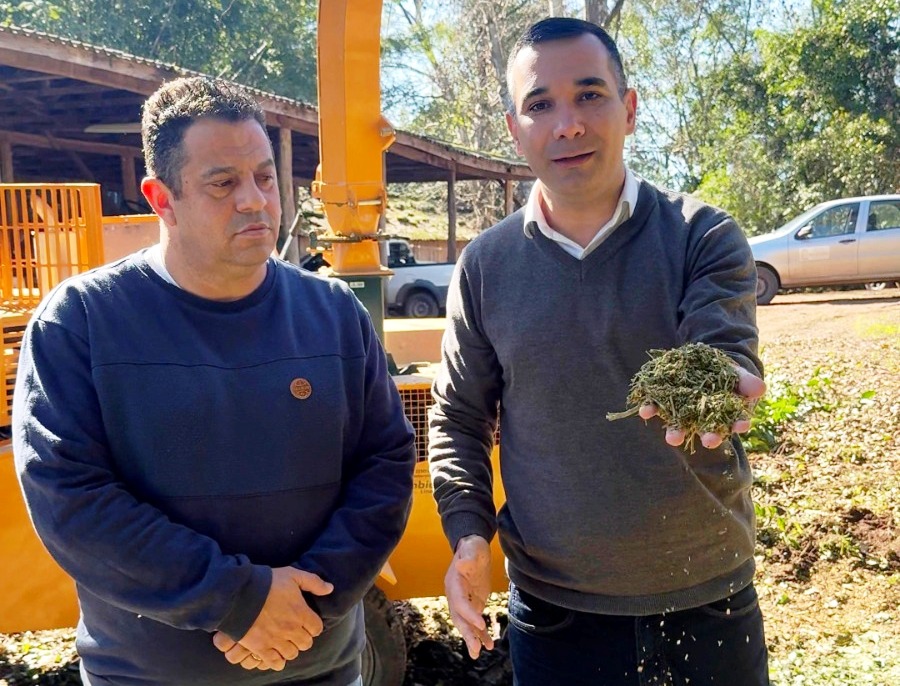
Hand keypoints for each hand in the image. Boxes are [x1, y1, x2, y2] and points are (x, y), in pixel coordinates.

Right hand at [213, 566, 332, 670]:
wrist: (240, 593)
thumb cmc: (268, 582)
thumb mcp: (293, 575)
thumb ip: (313, 582)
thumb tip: (330, 589)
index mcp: (301, 613)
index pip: (316, 628)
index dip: (313, 625)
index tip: (306, 622)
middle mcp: (291, 630)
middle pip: (305, 643)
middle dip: (303, 638)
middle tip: (295, 632)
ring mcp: (276, 640)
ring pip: (292, 654)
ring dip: (290, 648)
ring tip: (285, 642)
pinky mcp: (261, 648)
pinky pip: (275, 662)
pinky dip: (277, 661)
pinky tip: (275, 654)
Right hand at [445, 535, 493, 659]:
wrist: (473, 547)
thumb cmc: (473, 546)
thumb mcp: (473, 547)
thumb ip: (468, 556)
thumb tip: (461, 562)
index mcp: (454, 583)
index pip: (459, 602)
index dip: (468, 614)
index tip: (481, 624)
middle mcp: (455, 595)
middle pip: (458, 617)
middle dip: (467, 633)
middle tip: (475, 649)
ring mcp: (463, 601)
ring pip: (465, 624)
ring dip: (472, 638)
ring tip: (478, 653)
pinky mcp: (473, 603)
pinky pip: (475, 622)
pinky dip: (481, 634)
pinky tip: (489, 645)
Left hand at [639, 364, 765, 449]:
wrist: (699, 362)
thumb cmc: (724, 373)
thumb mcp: (736, 373)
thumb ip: (746, 381)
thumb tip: (760, 388)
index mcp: (724, 414)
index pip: (734, 422)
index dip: (738, 423)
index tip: (741, 426)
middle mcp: (702, 418)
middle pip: (706, 430)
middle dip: (709, 436)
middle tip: (708, 441)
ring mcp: (681, 412)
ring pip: (679, 425)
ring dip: (675, 432)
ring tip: (672, 439)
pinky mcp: (662, 401)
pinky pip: (655, 407)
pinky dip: (649, 409)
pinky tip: (645, 410)